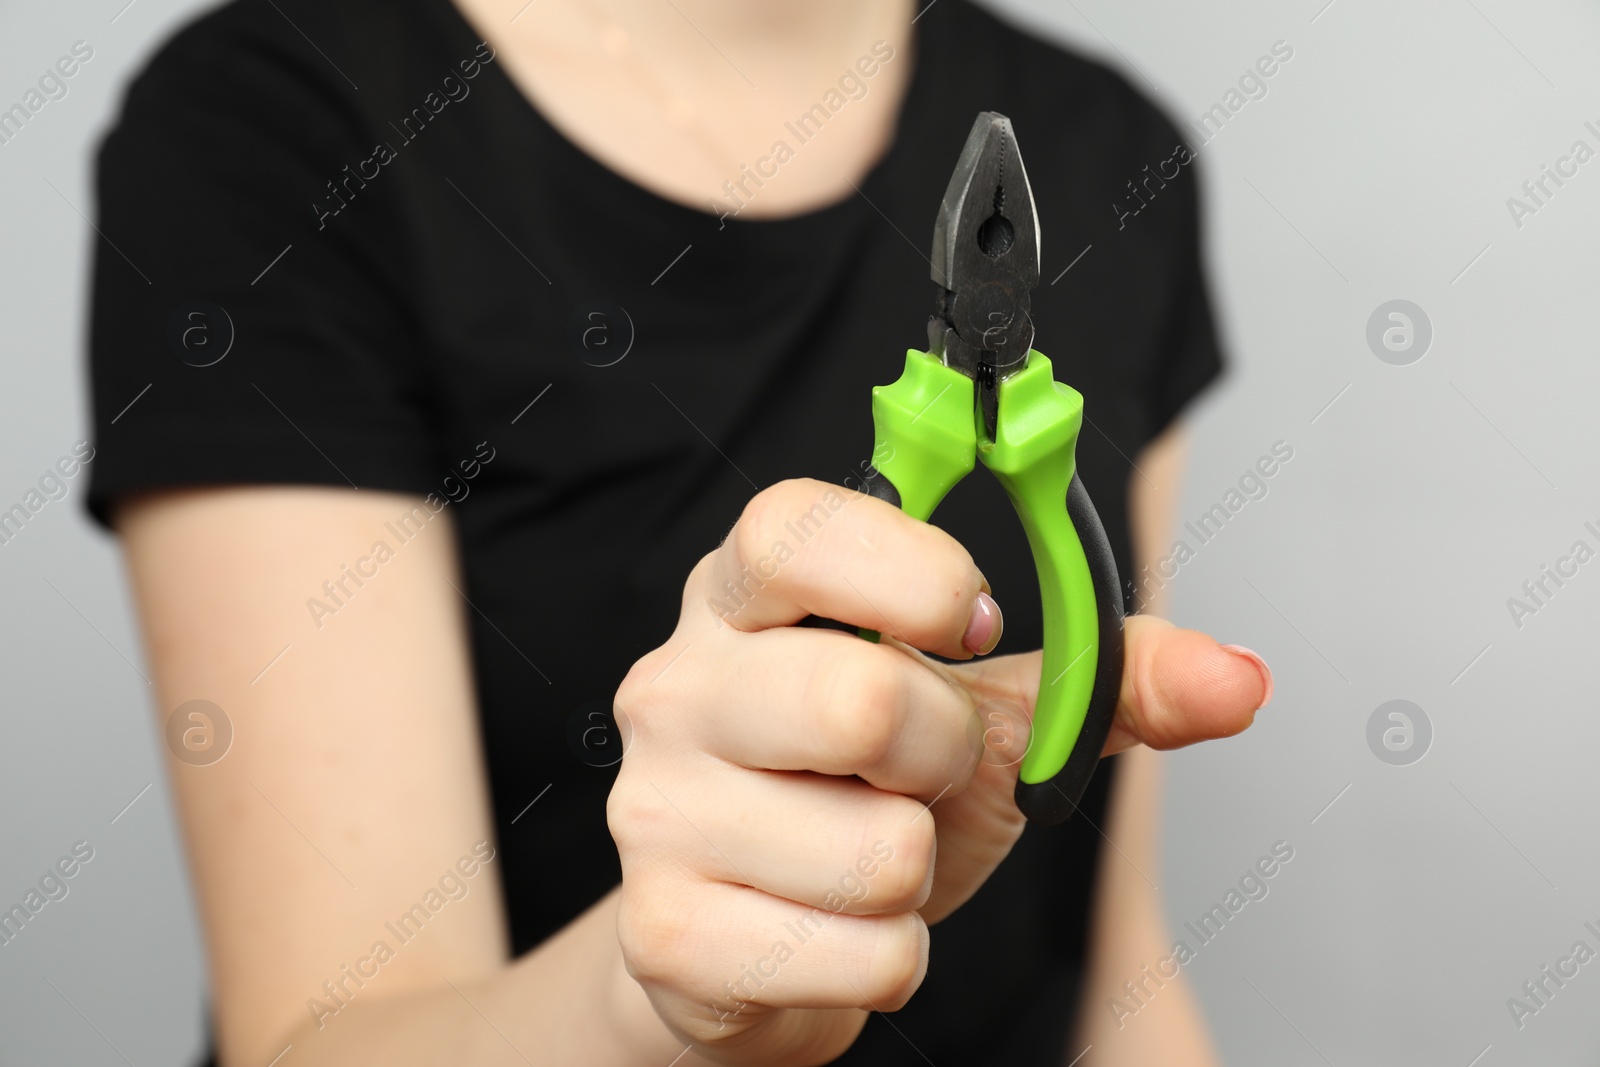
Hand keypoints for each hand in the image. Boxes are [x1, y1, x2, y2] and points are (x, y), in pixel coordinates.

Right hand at [606, 479, 1268, 1065]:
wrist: (750, 938)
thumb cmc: (860, 795)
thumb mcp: (981, 717)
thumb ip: (1106, 683)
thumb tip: (1241, 677)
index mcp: (744, 600)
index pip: (791, 530)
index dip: (907, 570)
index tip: (973, 621)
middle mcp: (677, 687)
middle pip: (861, 700)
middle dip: (943, 759)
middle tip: (916, 774)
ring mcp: (658, 810)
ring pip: (881, 851)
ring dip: (917, 873)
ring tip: (864, 856)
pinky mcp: (667, 931)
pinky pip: (865, 955)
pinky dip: (891, 959)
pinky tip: (837, 929)